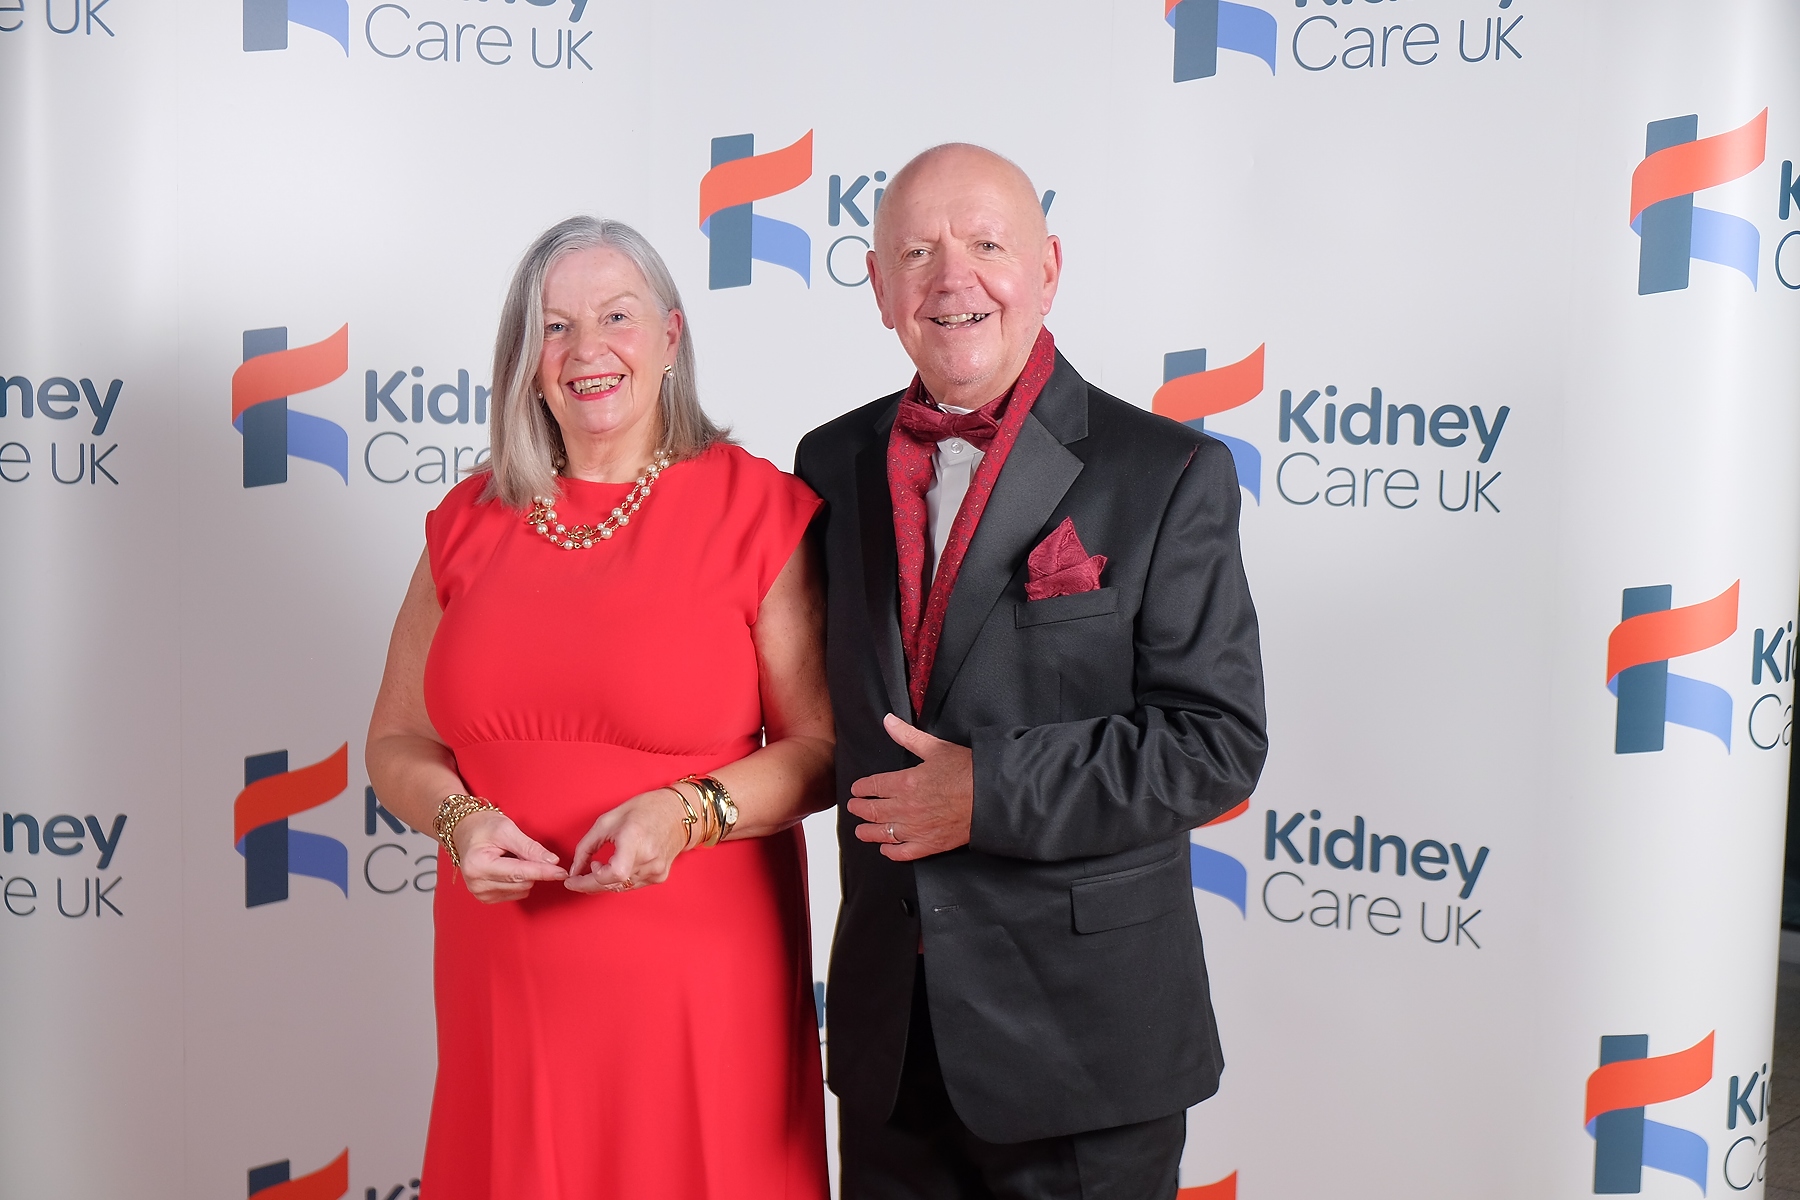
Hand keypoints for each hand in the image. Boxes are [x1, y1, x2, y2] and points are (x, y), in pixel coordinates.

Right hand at [452, 809, 567, 903]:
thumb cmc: (483, 827)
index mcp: (478, 865)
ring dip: (525, 874)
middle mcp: (477, 884)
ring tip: (510, 857)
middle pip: (523, 882)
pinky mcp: (487, 898)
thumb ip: (529, 847)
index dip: (543, 872)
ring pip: (522, 889)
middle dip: (533, 868)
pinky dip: (518, 880)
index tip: (561, 872)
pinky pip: (517, 893)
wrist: (465, 832)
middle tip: (523, 849)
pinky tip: (507, 867)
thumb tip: (551, 861)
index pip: (519, 873)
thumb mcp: (506, 829)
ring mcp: (480, 893)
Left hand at [566, 787, 690, 894]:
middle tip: (578, 876)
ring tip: (599, 866)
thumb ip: (587, 846)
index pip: (611, 875)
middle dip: (590, 884)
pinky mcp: (660, 877)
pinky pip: (632, 885)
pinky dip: (620, 880)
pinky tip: (617, 867)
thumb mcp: (608, 821)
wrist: (678, 813)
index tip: (575, 878)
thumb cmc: (645, 810)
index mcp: (635, 841)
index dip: (589, 881)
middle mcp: (648, 859)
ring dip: (605, 881)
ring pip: (621, 887)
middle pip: (613, 884)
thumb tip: (575, 869)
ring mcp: (656, 871)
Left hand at [847, 714, 973, 860]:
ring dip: (868, 831)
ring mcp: (917, 829)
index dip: (862, 788)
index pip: (874, 786)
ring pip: (883, 833)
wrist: (992, 797)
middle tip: (853, 808)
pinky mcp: (930, 844)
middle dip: (859, 809)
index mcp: (905, 783)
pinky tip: (885, 848)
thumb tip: (888, 721)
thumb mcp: (936, 748)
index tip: (856, 789)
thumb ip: (908, 736)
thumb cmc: (967, 771)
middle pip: (873, 811)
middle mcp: (906, 808)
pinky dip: (891, 851)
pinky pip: (903, 852)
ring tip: (860, 830)